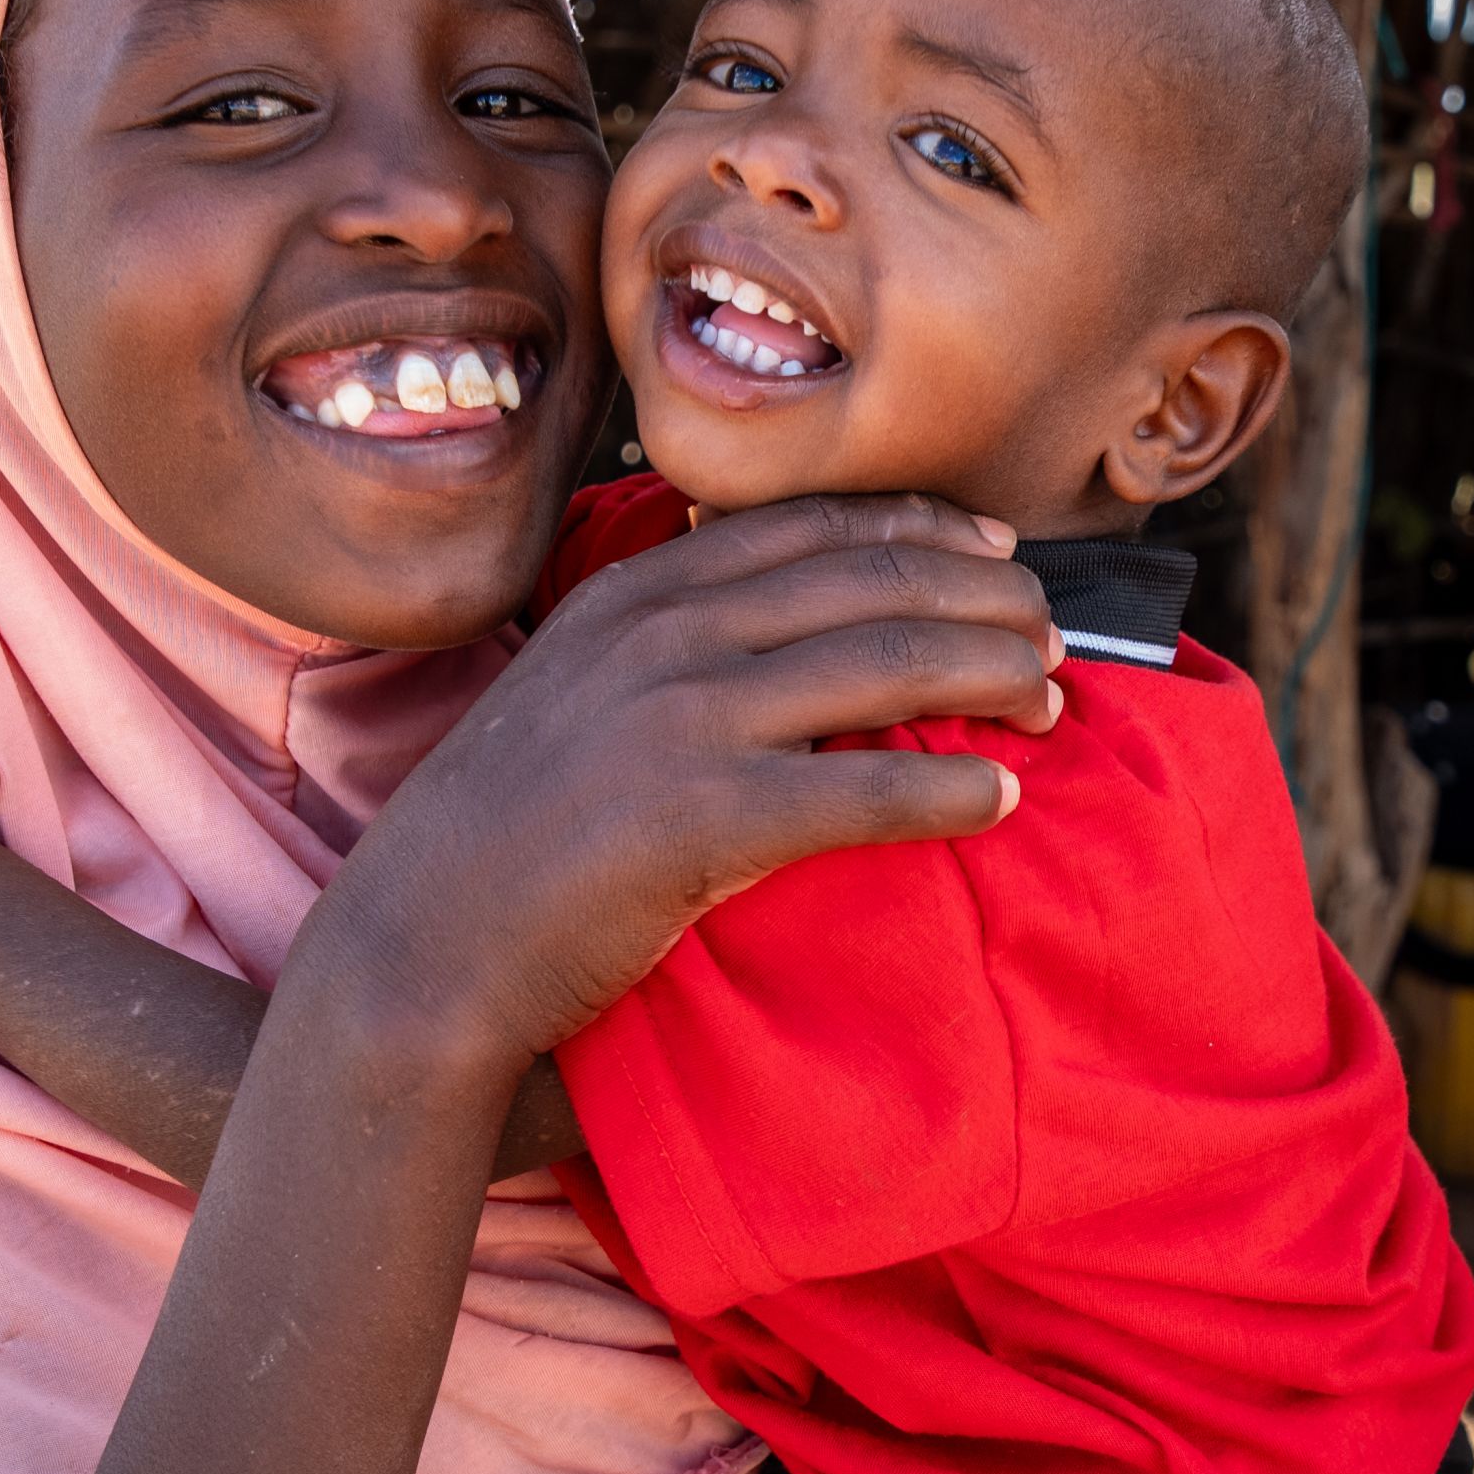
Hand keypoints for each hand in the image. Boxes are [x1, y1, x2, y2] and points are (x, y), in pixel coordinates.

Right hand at [307, 494, 1064, 1070]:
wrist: (422, 947)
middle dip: (986, 595)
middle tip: (1052, 628)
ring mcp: (682, 719)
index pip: (813, 526)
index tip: (995, 545)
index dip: (924, 527)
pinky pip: (863, 789)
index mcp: (637, 594)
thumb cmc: (504, 837)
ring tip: (1050, 700)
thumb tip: (784, 627)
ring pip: (888, 662)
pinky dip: (947, 788)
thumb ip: (664, 644)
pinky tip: (999, 796)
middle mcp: (665, 634)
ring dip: (992, 673)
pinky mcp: (704, 819)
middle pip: (874, 579)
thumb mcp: (573, 692)